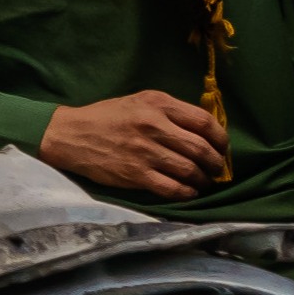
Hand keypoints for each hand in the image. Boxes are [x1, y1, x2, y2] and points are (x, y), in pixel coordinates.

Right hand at [38, 89, 230, 198]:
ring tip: (204, 181)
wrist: (71, 135)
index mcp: (158, 104)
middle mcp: (155, 126)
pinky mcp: (136, 175)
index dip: (220, 138)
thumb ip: (170, 111)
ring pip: (190, 170)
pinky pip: (172, 188)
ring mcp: (146, 152)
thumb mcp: (140, 101)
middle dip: (216, 162)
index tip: (222, 147)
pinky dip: (187, 193)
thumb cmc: (108, 117)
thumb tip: (203, 129)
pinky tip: (189, 192)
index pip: (204, 121)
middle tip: (217, 169)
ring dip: (203, 180)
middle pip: (201, 148)